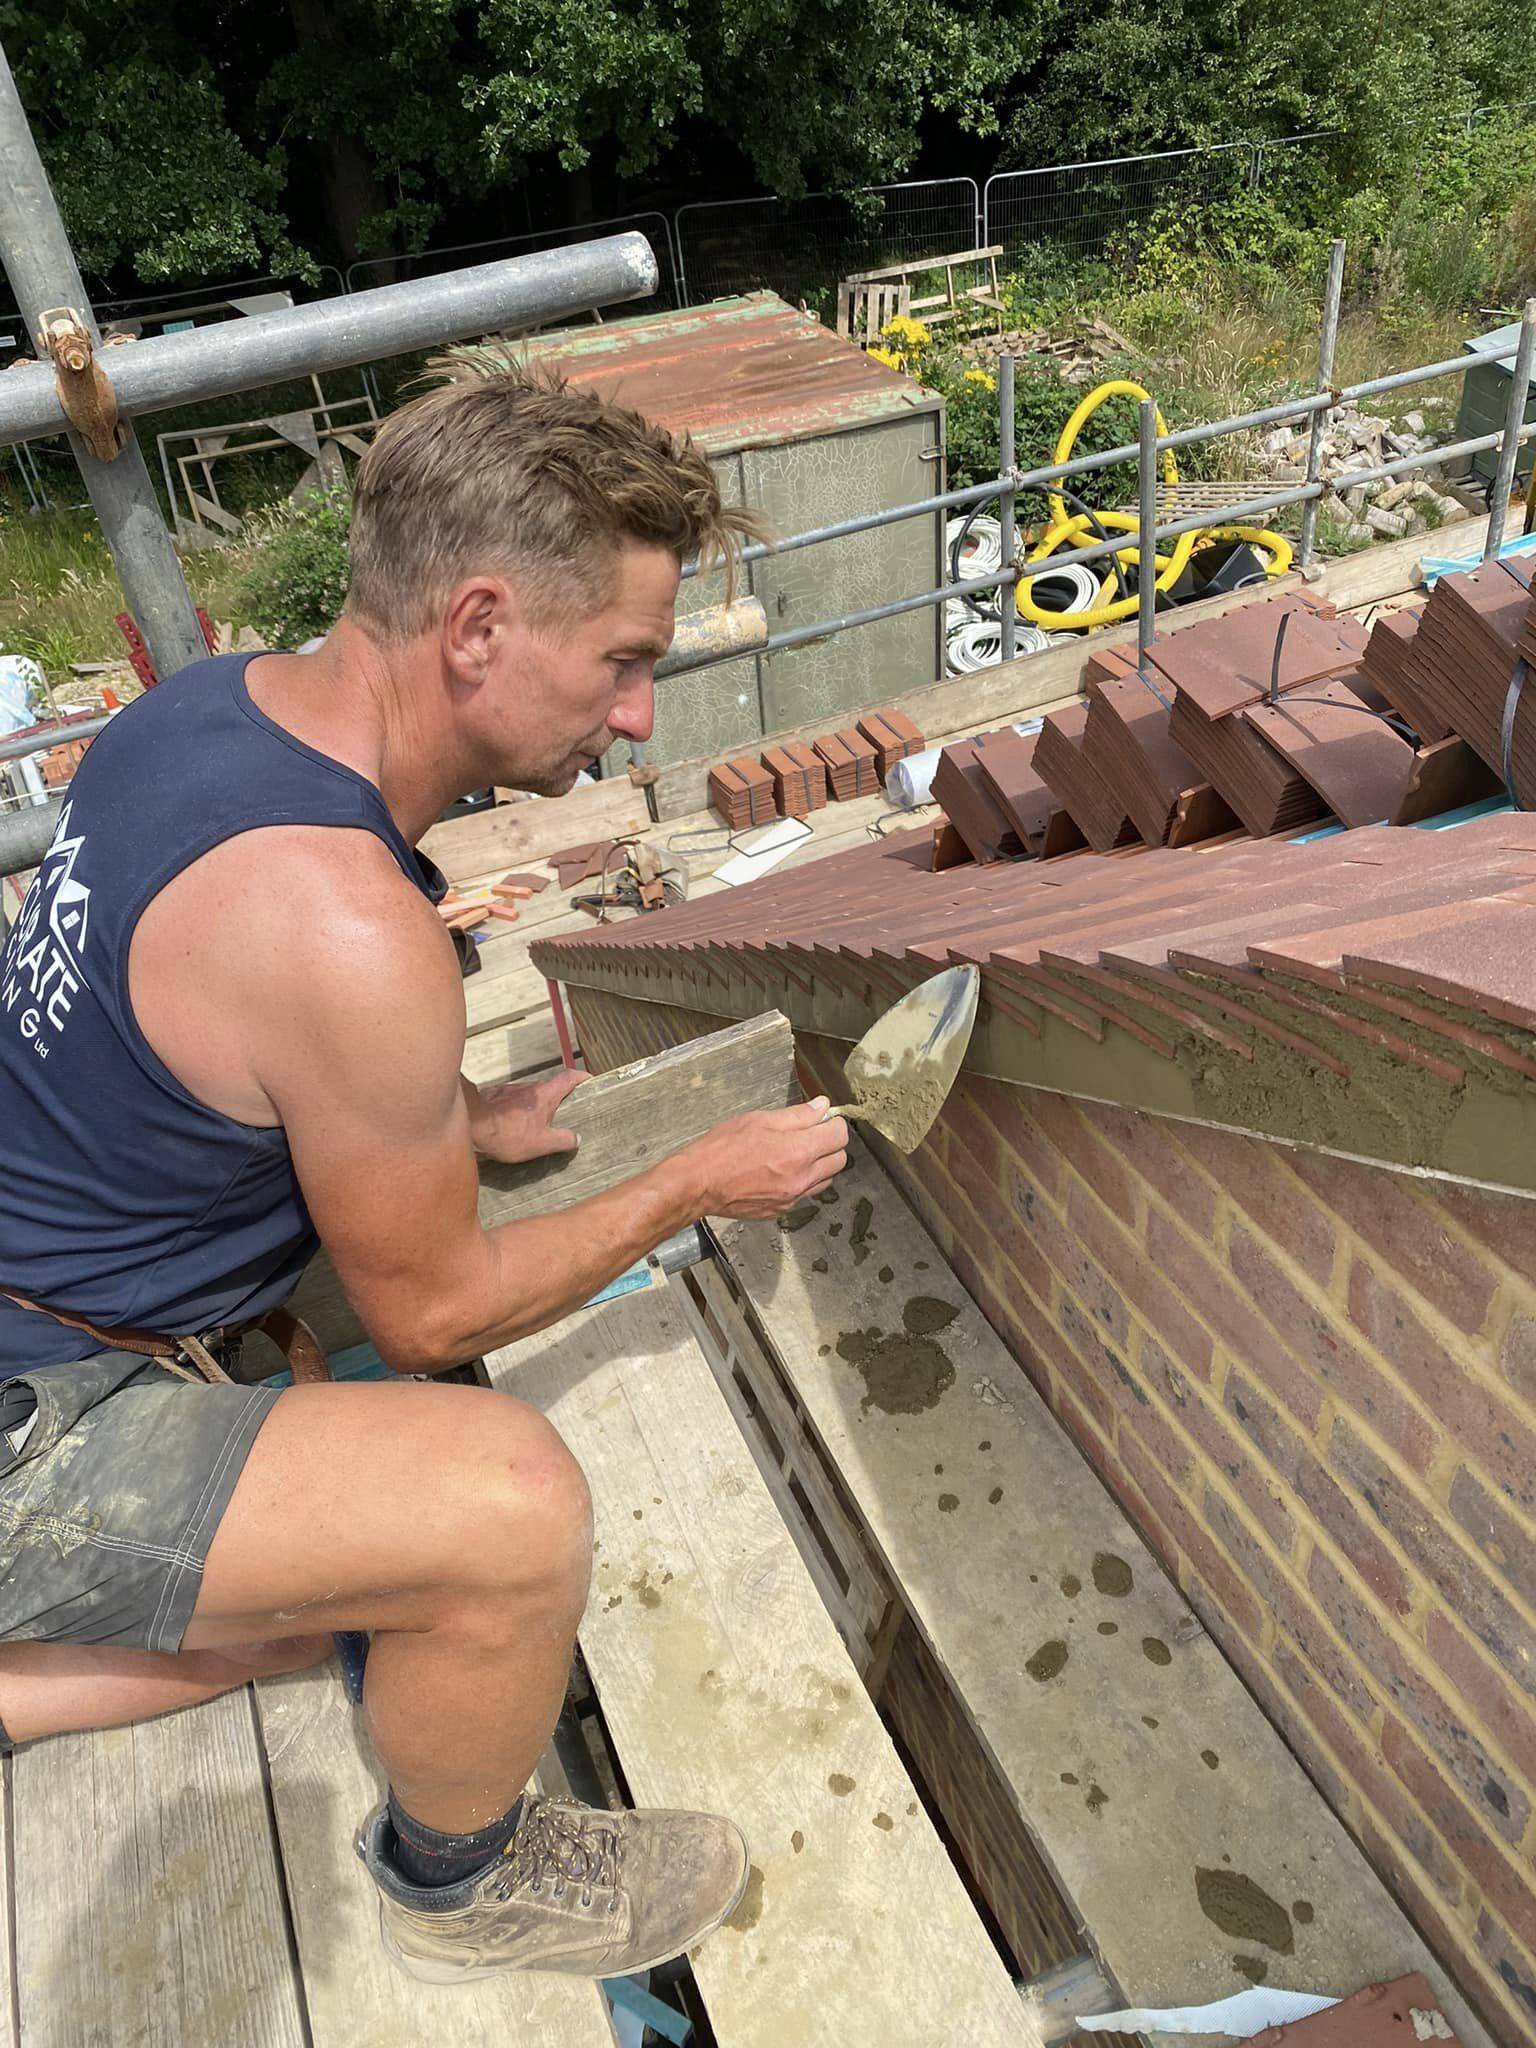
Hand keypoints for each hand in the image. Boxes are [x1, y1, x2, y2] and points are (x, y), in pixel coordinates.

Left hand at [470, 1069, 587, 1163]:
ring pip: (528, 1096)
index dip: (581, 1077)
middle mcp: (528, 1088)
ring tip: (536, 1123)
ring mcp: (509, 1091)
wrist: (471, 1127)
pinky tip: (512, 1125)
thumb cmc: (507, 1134)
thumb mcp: (542, 1143)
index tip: (589, 1079)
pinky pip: (511, 1102)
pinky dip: (516, 1111)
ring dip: (534, 1106)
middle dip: (557, 1098)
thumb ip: (562, 1140)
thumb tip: (576, 1139)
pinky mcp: (494, 1098)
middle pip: (548, 1087)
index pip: (568, 1077)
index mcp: (544, 1095)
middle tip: (562, 1112)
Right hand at [686, 1098, 847, 1218]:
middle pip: (839, 1160)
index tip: (823, 1119)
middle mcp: (802, 1178)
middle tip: (811, 1134)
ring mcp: (793, 1197)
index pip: (839, 1136)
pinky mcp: (782, 1210)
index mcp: (799, 1151)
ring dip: (819, 1165)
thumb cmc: (723, 1148)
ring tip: (796, 1154)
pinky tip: (781, 1172)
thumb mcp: (759, 1120)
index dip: (833, 1123)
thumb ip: (796, 1115)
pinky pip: (805, 1194)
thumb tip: (822, 1107)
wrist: (699, 1183)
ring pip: (825, 1180)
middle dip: (830, 1144)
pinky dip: (802, 1181)